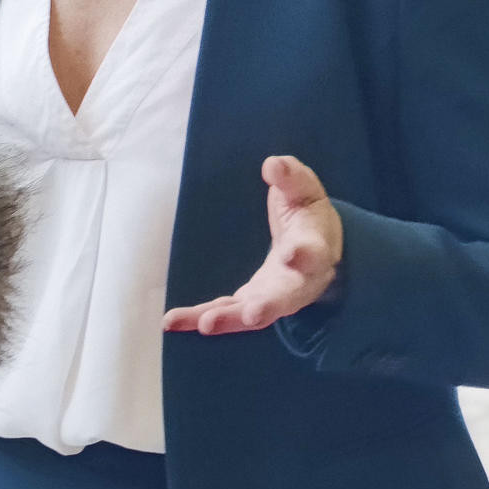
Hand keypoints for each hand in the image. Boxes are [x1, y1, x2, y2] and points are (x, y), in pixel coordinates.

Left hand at [163, 155, 342, 336]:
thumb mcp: (304, 190)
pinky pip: (225, 312)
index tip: (295, 254)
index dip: (305, 254)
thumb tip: (272, 164)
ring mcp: (272, 296)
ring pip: (252, 314)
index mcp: (314, 248)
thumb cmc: (307, 214)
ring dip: (228, 320)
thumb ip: (291, 177)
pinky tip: (172, 322)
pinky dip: (199, 318)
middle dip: (268, 307)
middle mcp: (297, 280)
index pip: (313, 252)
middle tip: (252, 315)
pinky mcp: (249, 302)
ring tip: (203, 324)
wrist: (316, 247)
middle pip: (285, 298)